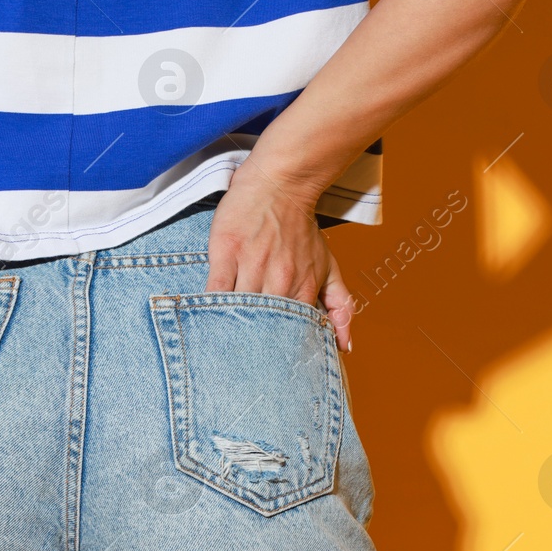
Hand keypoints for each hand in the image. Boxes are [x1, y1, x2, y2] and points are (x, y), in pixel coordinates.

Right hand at [205, 167, 353, 351]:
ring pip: (238, 311)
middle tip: (244, 360)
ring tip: (223, 340)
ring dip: (231, 326)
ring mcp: (252, 266)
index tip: (271, 364)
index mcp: (303, 288)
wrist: (281, 185)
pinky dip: (211, 305)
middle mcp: (279, 280)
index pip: (291, 333)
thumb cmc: (302, 229)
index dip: (280, 351)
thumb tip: (345, 346)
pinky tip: (206, 316)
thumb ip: (340, 306)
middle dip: (254, 345)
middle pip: (263, 327)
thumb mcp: (329, 267)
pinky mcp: (227, 252)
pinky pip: (216, 290)